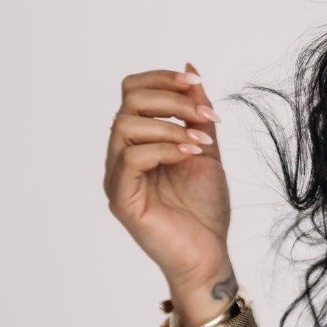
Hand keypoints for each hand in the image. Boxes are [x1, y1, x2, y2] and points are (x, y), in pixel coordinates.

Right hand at [103, 63, 232, 290]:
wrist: (209, 256)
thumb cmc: (205, 210)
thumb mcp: (206, 150)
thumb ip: (196, 114)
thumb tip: (191, 70)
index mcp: (139, 141)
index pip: (134, 92)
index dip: (162, 80)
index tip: (196, 84)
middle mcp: (122, 155)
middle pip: (128, 102)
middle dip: (170, 100)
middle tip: (204, 115)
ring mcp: (118, 176)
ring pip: (125, 125)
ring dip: (170, 127)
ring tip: (200, 143)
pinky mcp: (121, 198)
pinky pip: (131, 158)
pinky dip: (164, 149)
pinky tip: (190, 156)